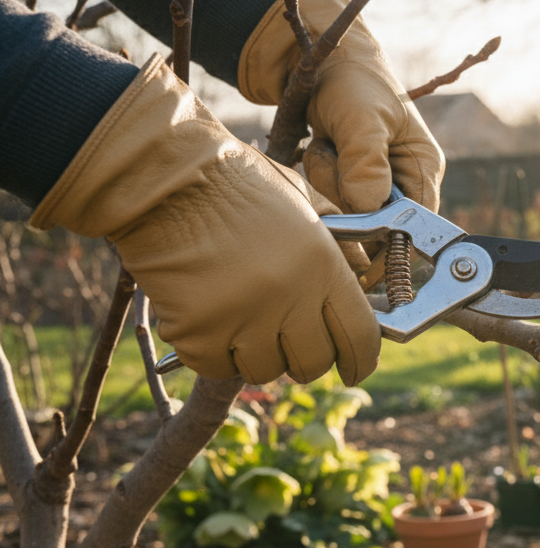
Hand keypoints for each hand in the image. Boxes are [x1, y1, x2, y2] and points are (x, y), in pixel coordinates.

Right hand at [31, 55, 380, 384]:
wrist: (164, 177)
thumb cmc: (236, 186)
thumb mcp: (303, 203)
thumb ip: (339, 245)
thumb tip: (368, 275)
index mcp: (322, 265)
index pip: (360, 336)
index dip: (360, 360)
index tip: (354, 368)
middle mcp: (288, 296)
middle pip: (312, 363)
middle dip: (303, 357)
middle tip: (286, 338)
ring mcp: (241, 317)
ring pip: (264, 370)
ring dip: (254, 353)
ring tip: (239, 315)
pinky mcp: (196, 332)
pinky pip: (214, 367)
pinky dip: (211, 352)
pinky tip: (206, 316)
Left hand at [238, 0, 443, 214]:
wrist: (321, 60)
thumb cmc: (352, 81)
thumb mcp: (360, 117)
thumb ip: (366, 163)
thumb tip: (370, 207)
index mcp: (422, 166)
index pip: (417, 222)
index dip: (391, 233)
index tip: (357, 221)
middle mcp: (404, 179)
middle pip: (377, 220)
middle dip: (348, 191)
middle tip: (337, 150)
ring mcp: (375, 180)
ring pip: (349, 209)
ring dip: (329, 177)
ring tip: (330, 141)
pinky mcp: (351, 178)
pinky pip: (330, 195)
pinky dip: (320, 173)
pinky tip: (324, 146)